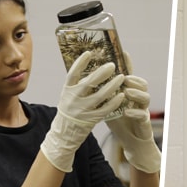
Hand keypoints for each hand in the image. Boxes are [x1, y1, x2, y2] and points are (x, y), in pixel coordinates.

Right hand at [41, 51, 125, 171]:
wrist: (65, 133)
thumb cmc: (70, 109)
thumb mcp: (69, 95)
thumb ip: (78, 84)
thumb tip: (92, 66)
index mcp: (67, 91)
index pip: (72, 74)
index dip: (80, 63)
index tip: (89, 53)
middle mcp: (73, 99)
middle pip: (89, 83)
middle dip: (101, 73)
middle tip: (112, 65)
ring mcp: (83, 110)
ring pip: (100, 96)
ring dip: (112, 85)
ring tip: (121, 77)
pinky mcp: (91, 119)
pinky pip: (106, 109)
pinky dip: (114, 102)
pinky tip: (122, 95)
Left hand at [105, 52, 160, 172]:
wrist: (130, 140)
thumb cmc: (119, 121)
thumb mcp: (108, 105)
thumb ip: (101, 93)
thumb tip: (84, 80)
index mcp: (129, 92)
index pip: (130, 75)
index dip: (128, 64)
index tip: (123, 53)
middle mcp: (137, 98)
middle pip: (142, 83)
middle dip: (133, 79)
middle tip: (123, 77)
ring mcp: (142, 109)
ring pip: (145, 97)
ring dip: (136, 93)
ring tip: (126, 92)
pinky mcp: (143, 121)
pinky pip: (142, 115)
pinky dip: (135, 112)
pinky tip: (127, 112)